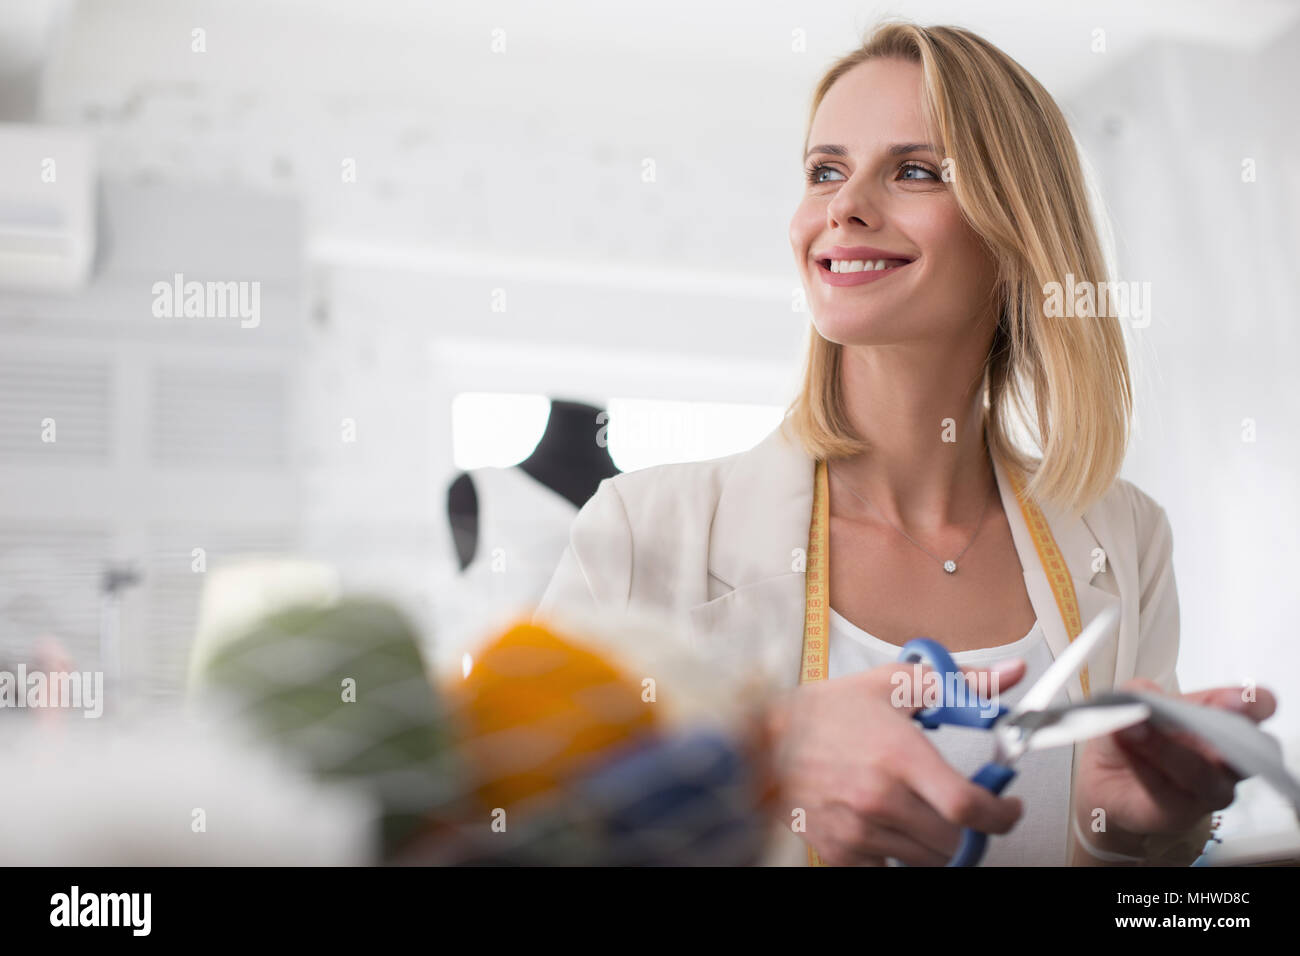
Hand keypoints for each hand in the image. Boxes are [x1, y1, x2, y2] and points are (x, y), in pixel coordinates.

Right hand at [766, 657, 1026, 865]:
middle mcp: (879, 798)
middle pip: (954, 842)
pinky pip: (889, 867)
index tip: (1007, 808)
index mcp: (899, 756)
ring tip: (919, 808)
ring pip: (926, 860)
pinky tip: (885, 820)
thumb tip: (1012, 674)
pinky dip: (897, 851)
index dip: (1001, 815)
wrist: (765, 740)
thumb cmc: (829, 711)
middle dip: (968, 827)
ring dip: (934, 840)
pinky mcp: (840, 852)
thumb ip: (962, 684)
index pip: (968, 807)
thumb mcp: (896, 685)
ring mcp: (858, 830)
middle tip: (961, 807)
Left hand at [1073, 679, 1276, 856]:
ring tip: (1137, 730)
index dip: (1253, 704)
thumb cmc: (1133, 732)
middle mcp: (1225, 755)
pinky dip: (1146, 771)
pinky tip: (1130, 756)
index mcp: (1220, 717)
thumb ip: (1140, 694)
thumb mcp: (1130, 700)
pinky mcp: (1182, 811)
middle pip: (1245, 750)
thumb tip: (1142, 702)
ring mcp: (1210, 786)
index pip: (1256, 708)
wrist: (1103, 776)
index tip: (1238, 700)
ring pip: (1204, 773)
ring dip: (1169, 749)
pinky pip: (1170, 793)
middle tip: (1198, 718)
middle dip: (1224, 735)